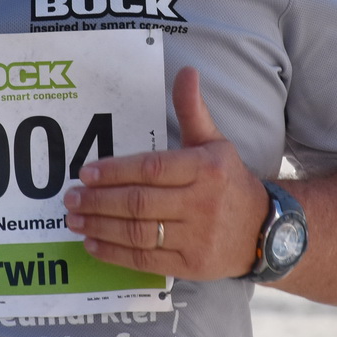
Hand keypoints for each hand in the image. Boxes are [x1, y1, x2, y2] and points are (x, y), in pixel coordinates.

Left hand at [64, 67, 268, 280]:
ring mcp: (197, 237)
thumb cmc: (229, 182)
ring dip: (100, 226)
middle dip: (99, 200)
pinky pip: (145, 260)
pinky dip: (114, 254)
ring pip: (138, 232)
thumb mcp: (216, 143)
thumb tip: (186, 71)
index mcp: (206, 169)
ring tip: (74, 220)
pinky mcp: (191, 265)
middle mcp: (202, 203)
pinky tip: (93, 243)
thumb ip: (193, 110)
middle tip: (71, 198)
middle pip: (140, 202)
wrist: (265, 230)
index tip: (86, 172)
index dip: (116, 171)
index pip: (152, 169)